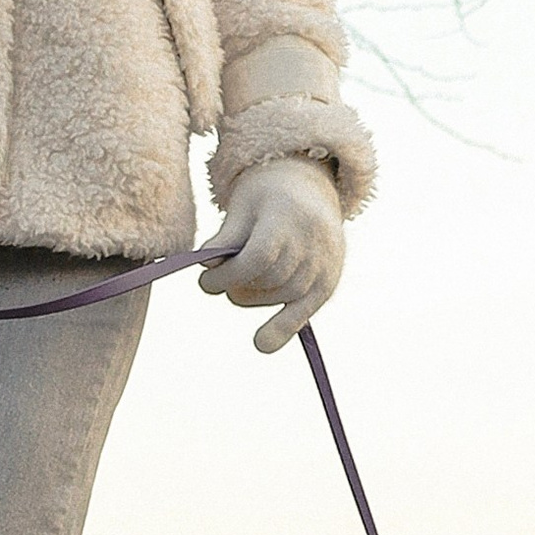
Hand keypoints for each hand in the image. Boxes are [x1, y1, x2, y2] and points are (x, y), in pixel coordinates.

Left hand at [198, 154, 345, 353]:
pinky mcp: (328, 282)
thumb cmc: (266, 197)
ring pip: (283, 296)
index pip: (258, 257)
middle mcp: (313, 241)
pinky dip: (283, 329)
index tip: (205, 281)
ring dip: (253, 298)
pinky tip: (262, 344)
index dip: (228, 275)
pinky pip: (305, 311)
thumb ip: (225, 237)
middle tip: (218, 283)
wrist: (310, 190)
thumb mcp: (243, 207)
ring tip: (239, 287)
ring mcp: (325, 264)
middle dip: (237, 286)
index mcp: (289, 216)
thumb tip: (206, 265)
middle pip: (270, 279)